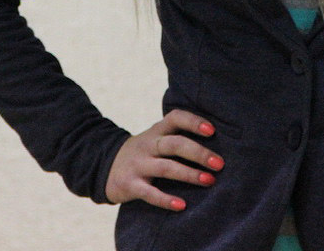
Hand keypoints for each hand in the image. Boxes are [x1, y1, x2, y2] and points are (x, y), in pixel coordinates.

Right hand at [105, 109, 223, 210]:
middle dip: (198, 153)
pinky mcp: (130, 184)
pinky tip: (182, 205)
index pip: (175, 118)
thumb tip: (218, 144)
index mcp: (156, 131)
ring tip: (210, 181)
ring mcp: (138, 165)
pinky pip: (149, 193)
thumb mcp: (156, 139)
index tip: (212, 130)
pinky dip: (166, 200)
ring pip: (165, 167)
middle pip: (174, 144)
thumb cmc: (144, 153)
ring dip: (189, 174)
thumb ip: (178, 137)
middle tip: (219, 163)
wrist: (104, 166)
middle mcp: (148, 145)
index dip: (193, 122)